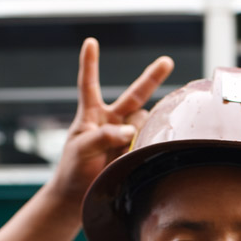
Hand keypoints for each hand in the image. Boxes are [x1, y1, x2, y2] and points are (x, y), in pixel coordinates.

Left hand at [49, 37, 173, 205]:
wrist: (79, 198)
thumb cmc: (72, 171)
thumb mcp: (80, 150)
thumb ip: (102, 137)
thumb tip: (129, 130)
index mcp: (91, 116)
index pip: (89, 84)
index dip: (90, 64)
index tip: (90, 42)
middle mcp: (111, 122)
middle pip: (134, 96)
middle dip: (152, 77)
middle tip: (167, 61)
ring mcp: (125, 136)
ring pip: (144, 122)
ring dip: (144, 128)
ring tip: (129, 147)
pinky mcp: (135, 151)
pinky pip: (149, 141)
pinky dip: (151, 143)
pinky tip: (150, 149)